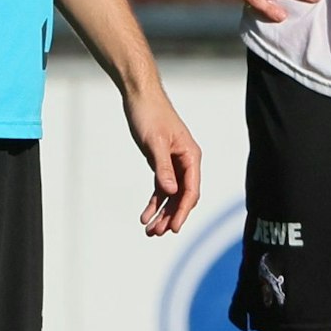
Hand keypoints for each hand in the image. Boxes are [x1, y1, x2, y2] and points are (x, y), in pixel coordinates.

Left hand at [123, 86, 201, 236]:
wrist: (139, 96)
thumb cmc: (150, 114)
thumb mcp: (155, 142)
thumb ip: (163, 167)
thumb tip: (171, 191)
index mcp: (191, 156)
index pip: (191, 189)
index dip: (183, 210)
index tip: (173, 228)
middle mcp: (186, 162)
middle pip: (182, 196)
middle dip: (171, 216)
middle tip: (157, 233)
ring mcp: (174, 163)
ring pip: (171, 195)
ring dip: (162, 212)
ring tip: (150, 231)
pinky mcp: (161, 163)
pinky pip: (161, 187)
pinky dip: (154, 201)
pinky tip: (146, 215)